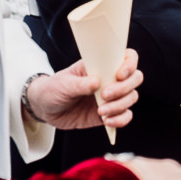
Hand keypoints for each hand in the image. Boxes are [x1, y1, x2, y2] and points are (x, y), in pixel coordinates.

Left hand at [27, 49, 142, 130]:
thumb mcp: (63, 84)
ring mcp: (112, 96)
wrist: (45, 108)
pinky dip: (121, 120)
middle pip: (135, 78)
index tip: (119, 75)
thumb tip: (96, 82)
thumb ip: (80, 84)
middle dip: (124, 88)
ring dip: (119, 105)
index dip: (130, 64)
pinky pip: (125, 116)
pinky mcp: (109, 113)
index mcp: (102, 64)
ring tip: (100, 112)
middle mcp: (111, 79)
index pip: (128, 57)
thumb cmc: (54, 89)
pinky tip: (107, 122)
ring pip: (131, 98)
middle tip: (104, 95)